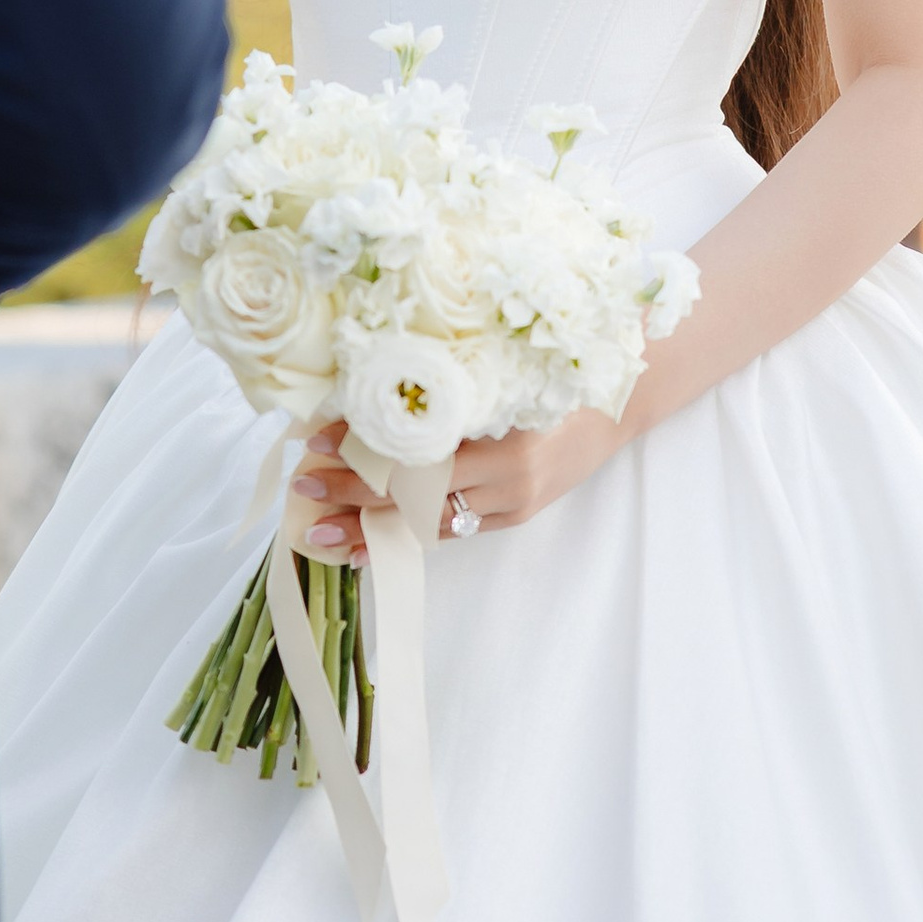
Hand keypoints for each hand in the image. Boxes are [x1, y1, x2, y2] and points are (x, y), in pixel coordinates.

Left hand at [290, 405, 631, 561]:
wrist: (620, 402)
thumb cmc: (554, 375)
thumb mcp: (501, 373)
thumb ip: (444, 388)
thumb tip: (363, 392)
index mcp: (502, 430)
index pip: (417, 448)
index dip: (364, 449)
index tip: (317, 440)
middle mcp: (508, 473)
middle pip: (416, 492)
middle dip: (353, 494)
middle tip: (303, 492)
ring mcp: (513, 500)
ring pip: (429, 522)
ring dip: (371, 529)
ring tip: (320, 535)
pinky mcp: (516, 515)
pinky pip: (453, 531)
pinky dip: (407, 538)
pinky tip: (368, 548)